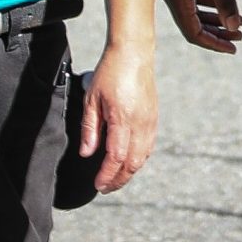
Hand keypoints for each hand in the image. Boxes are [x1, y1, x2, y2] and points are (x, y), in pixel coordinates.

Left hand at [76, 43, 157, 192]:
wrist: (134, 53)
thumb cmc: (110, 72)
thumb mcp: (91, 99)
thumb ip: (90, 129)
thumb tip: (87, 153)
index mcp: (123, 118)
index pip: (116, 156)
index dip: (107, 174)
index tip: (98, 185)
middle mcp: (140, 122)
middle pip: (133, 162)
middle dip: (119, 180)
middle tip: (105, 188)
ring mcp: (150, 120)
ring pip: (143, 156)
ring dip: (130, 172)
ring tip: (115, 179)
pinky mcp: (154, 117)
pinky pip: (149, 146)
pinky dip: (139, 159)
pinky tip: (129, 162)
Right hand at [161, 0, 241, 51]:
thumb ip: (226, 1)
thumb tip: (234, 27)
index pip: (194, 34)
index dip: (215, 43)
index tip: (234, 47)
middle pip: (194, 25)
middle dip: (218, 32)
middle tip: (240, 35)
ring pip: (193, 12)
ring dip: (214, 17)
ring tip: (238, 21)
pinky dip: (207, 3)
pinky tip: (223, 2)